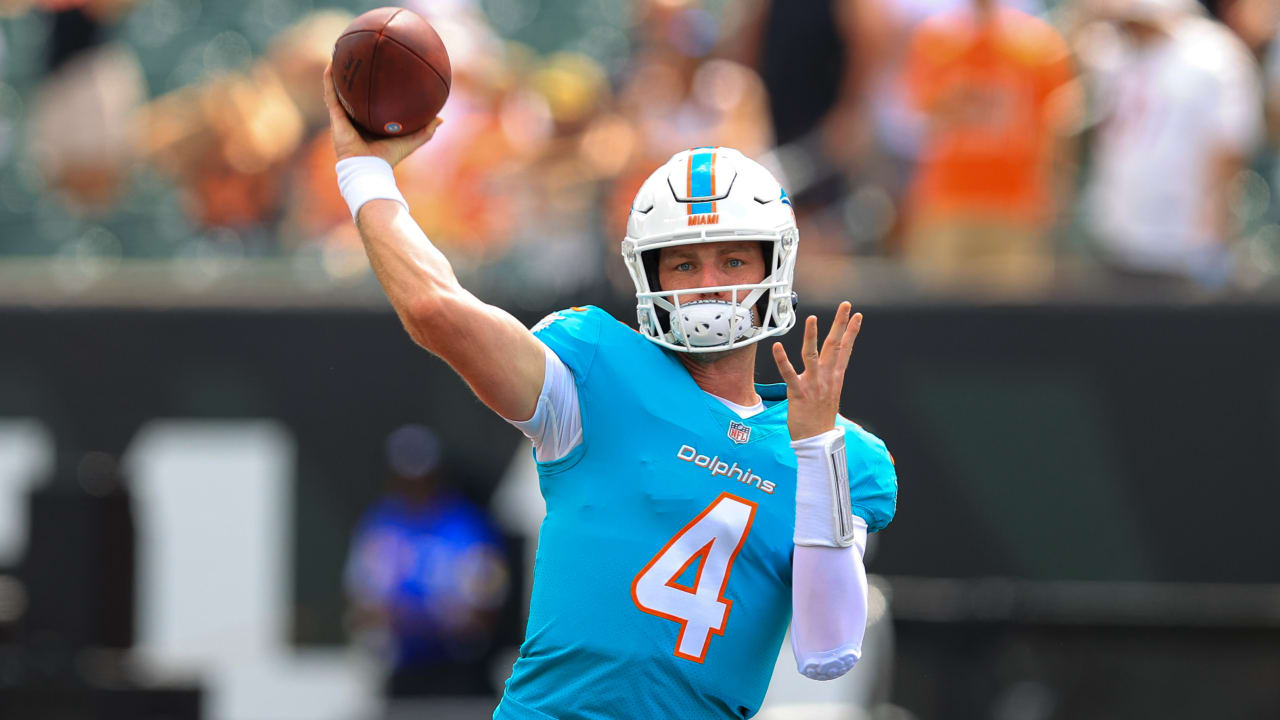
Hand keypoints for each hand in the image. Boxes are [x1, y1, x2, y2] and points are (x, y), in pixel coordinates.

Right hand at [322, 63, 441, 165]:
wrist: (369, 167)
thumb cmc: (389, 157)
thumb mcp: (411, 140)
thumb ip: (426, 130)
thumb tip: (441, 118)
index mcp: (370, 124)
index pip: (370, 104)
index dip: (372, 90)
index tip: (378, 73)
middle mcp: (355, 119)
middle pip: (353, 95)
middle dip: (353, 78)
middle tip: (357, 58)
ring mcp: (343, 118)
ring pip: (338, 91)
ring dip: (337, 73)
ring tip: (339, 53)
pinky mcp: (335, 117)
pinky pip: (330, 94)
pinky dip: (329, 79)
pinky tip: (331, 62)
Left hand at [771, 302, 861, 440]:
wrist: (817, 441)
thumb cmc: (820, 418)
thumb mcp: (830, 394)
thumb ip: (829, 378)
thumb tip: (832, 370)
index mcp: (835, 377)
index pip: (845, 350)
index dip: (852, 332)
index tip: (857, 315)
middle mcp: (827, 378)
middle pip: (835, 346)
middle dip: (841, 324)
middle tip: (846, 305)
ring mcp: (813, 385)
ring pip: (812, 355)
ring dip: (812, 336)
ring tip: (812, 318)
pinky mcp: (798, 393)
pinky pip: (789, 374)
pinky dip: (782, 360)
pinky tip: (776, 347)